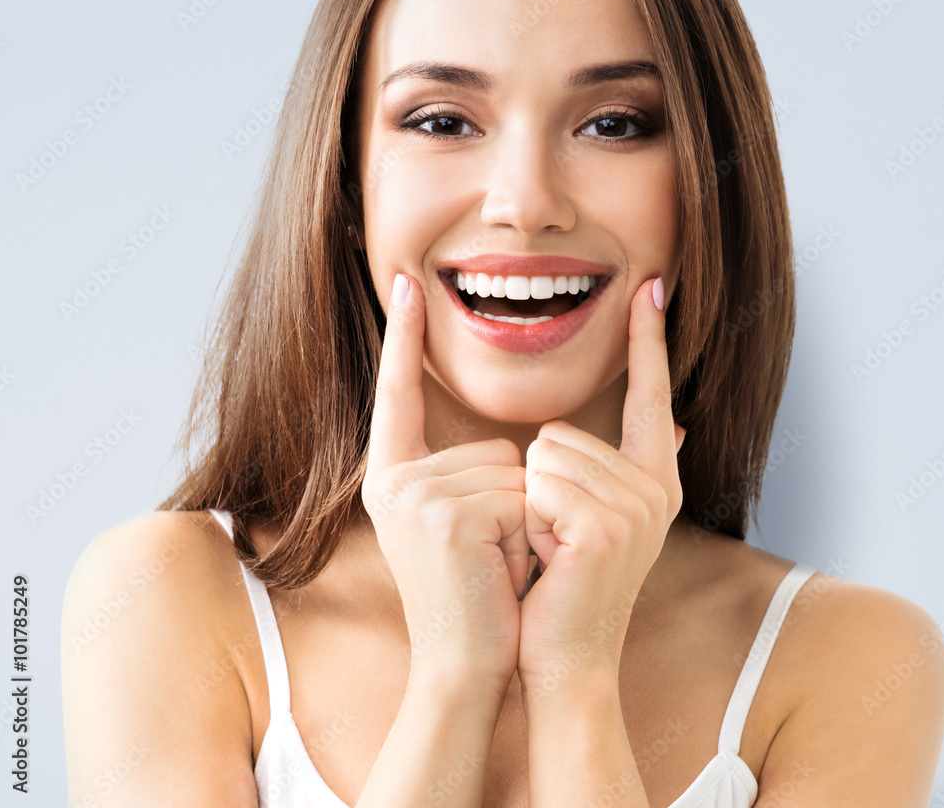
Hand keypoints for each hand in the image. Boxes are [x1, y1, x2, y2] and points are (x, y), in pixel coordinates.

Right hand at [361, 273, 530, 693]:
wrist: (465, 662)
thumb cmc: (476, 590)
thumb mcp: (470, 521)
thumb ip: (487, 474)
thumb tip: (549, 439)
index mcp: (396, 475)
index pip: (400, 393)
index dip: (403, 338)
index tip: (406, 283)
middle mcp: (394, 480)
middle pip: (495, 447)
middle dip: (514, 503)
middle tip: (489, 555)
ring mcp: (413, 495)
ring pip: (514, 471)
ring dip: (522, 522)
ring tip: (492, 564)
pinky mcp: (442, 514)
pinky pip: (519, 496)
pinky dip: (525, 536)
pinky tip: (496, 571)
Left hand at [516, 276, 684, 696]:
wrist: (561, 657)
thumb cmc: (565, 584)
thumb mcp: (599, 518)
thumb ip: (629, 467)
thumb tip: (681, 425)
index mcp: (655, 479)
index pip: (651, 392)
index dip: (649, 339)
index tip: (651, 284)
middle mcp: (656, 488)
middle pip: (560, 431)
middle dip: (540, 484)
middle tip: (557, 540)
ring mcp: (636, 508)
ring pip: (543, 453)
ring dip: (531, 505)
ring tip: (553, 552)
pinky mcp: (604, 527)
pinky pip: (539, 483)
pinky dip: (528, 522)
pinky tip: (549, 561)